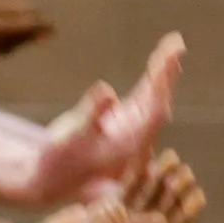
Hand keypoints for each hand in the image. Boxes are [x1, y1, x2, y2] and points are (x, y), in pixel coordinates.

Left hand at [0, 0, 55, 67]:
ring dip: (27, 8)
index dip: (45, 27)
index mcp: (1, 28)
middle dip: (37, 18)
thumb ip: (25, 39)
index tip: (52, 31)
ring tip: (25, 19)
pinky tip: (15, 7)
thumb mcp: (2, 49)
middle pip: (30, 8)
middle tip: (40, 27)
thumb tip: (49, 34)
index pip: (32, 23)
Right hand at [24, 35, 185, 207]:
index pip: (154, 111)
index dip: (162, 83)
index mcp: (130, 147)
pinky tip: (159, 64)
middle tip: (176, 43)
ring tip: (174, 44)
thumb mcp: (69, 137)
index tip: (170, 58)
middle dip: (166, 73)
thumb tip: (108, 92)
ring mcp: (132, 133)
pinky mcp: (124, 126)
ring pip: (153, 100)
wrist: (47, 180)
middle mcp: (137, 142)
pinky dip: (151, 81)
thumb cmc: (55, 161)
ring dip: (162, 73)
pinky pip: (144, 100)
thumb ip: (90, 114)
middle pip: (159, 103)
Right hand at [43, 153, 204, 222]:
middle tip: (187, 172)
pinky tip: (150, 159)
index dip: (186, 213)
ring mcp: (123, 221)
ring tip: (174, 158)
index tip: (199, 195)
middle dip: (175, 191)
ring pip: (147, 196)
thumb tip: (165, 222)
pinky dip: (139, 174)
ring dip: (160, 178)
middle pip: (162, 210)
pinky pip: (128, 187)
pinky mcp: (109, 207)